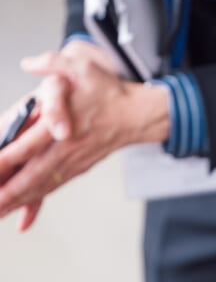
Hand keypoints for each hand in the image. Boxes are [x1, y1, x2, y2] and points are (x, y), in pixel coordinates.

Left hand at [0, 42, 167, 228]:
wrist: (137, 115)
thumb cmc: (108, 93)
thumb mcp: (81, 66)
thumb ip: (52, 63)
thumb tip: (31, 63)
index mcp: (62, 125)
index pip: (28, 145)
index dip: (6, 160)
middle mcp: (65, 149)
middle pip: (31, 176)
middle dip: (7, 193)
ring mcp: (71, 163)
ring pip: (39, 188)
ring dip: (17, 203)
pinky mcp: (76, 169)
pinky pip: (52, 190)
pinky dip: (35, 205)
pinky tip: (22, 218)